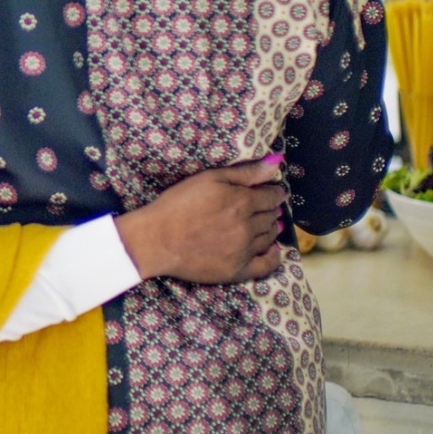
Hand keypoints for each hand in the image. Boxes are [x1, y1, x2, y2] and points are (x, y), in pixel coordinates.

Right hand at [116, 158, 286, 283]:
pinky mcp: (237, 271)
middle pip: (271, 216)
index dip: (274, 192)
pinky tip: (273, 250)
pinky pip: (266, 266)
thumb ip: (245, 172)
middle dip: (271, 209)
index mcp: (242, 201)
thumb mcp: (208, 179)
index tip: (273, 192)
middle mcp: (247, 227)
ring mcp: (243, 251)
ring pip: (270, 237)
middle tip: (265, 207)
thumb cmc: (177, 204)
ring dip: (271, 229)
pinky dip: (274, 257)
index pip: (272, 196)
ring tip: (265, 224)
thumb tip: (277, 162)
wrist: (156, 239)